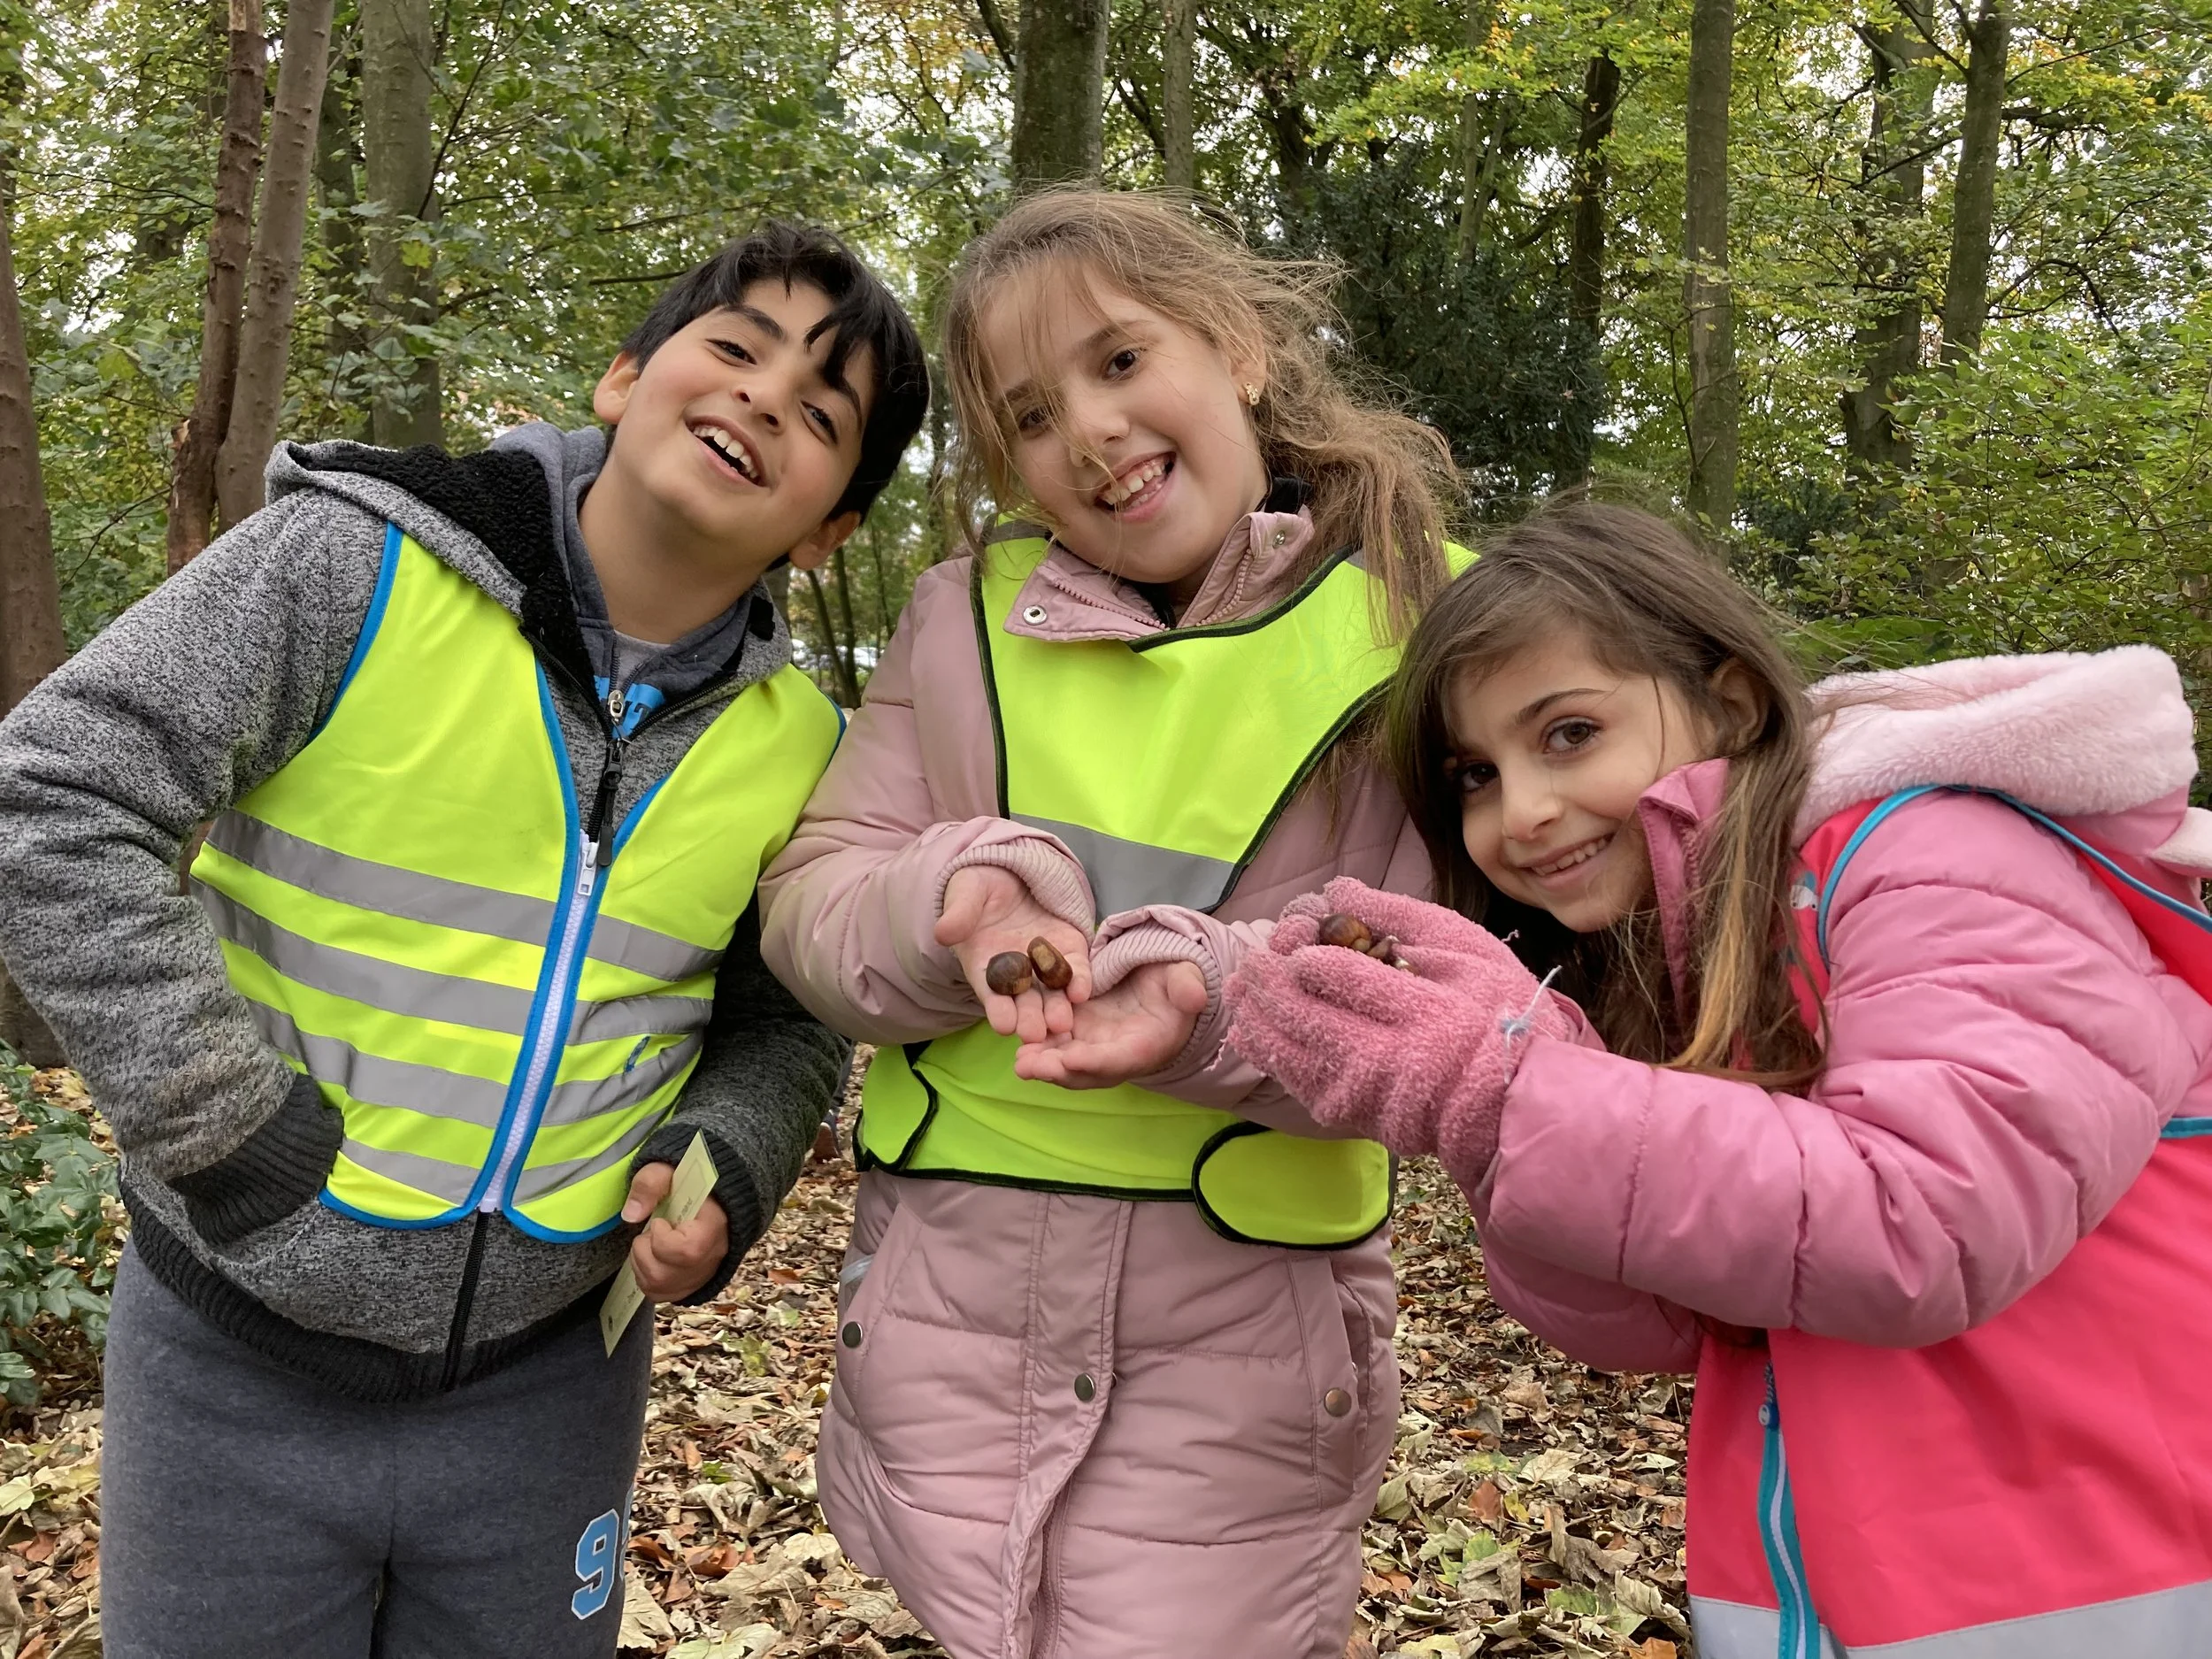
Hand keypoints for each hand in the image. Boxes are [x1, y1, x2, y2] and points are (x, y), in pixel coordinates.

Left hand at [620, 1162, 729, 1302]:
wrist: (707, 1199)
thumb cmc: (687, 1185)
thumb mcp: (669, 1172)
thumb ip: (651, 1184)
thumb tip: (631, 1215)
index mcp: (714, 1227)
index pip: (688, 1250)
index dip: (663, 1239)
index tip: (660, 1222)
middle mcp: (711, 1258)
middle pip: (664, 1275)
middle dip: (644, 1251)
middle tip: (651, 1232)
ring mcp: (701, 1276)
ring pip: (657, 1287)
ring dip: (640, 1263)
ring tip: (649, 1243)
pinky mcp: (689, 1287)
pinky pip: (657, 1294)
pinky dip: (644, 1277)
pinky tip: (651, 1258)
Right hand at [937, 865, 1092, 1043]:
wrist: (1009, 871)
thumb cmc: (978, 888)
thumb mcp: (966, 895)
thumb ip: (959, 915)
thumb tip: (943, 932)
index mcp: (985, 967)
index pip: (992, 994)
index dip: (997, 1009)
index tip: (1003, 1025)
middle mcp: (1017, 974)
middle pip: (1024, 1002)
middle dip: (1030, 1018)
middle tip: (1035, 1034)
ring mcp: (1045, 964)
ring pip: (1052, 993)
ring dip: (1058, 1009)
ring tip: (1061, 1023)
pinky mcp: (1069, 950)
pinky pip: (1076, 969)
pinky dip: (1079, 981)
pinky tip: (1081, 991)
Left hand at [1013, 959, 1207, 1088]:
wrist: (1162, 983)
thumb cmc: (1176, 982)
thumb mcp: (1186, 977)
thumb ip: (1188, 986)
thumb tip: (1193, 997)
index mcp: (1148, 1045)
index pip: (1121, 1060)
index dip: (1097, 1062)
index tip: (1072, 1060)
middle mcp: (1119, 1054)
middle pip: (1088, 1072)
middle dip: (1059, 1072)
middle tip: (1029, 1066)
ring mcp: (1097, 1047)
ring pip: (1068, 1064)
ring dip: (1044, 1065)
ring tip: (1019, 1060)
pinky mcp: (1081, 1034)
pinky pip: (1059, 1046)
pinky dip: (1040, 1047)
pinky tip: (1018, 1040)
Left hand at [1225, 877, 1577, 1178]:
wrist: (1515, 1101)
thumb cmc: (1501, 1013)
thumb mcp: (1469, 950)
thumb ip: (1403, 916)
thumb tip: (1338, 889)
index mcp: (1423, 1012)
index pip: (1340, 976)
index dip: (1304, 955)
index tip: (1290, 940)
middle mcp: (1387, 1059)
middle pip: (1304, 1014)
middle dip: (1267, 983)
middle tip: (1251, 960)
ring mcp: (1366, 1095)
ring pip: (1290, 1052)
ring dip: (1256, 1017)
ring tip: (1240, 990)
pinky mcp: (1354, 1116)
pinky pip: (1298, 1083)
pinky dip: (1269, 1055)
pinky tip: (1252, 1031)